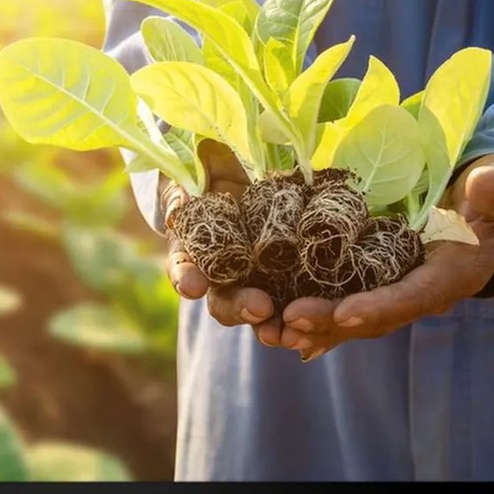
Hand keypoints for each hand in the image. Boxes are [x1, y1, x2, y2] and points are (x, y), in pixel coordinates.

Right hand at [162, 140, 283, 342]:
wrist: (236, 163)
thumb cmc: (202, 168)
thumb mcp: (189, 174)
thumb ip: (183, 193)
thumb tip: (178, 208)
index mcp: (191, 249)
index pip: (184, 268)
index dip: (186, 278)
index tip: (193, 286)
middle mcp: (221, 270)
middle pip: (224, 299)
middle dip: (239, 307)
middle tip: (258, 308)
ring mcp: (254, 273)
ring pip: (259, 305)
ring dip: (272, 320)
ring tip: (284, 330)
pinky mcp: (289, 267)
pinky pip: (296, 290)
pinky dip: (303, 306)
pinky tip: (314, 318)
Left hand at [279, 154, 493, 361]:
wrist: (489, 211)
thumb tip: (491, 183)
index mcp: (449, 275)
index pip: (412, 296)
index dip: (379, 306)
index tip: (344, 314)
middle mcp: (419, 293)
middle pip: (373, 314)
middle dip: (331, 320)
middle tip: (291, 320)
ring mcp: (395, 291)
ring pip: (352, 317)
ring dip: (314, 326)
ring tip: (275, 330)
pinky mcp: (376, 284)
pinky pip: (343, 307)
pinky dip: (316, 321)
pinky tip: (281, 329)